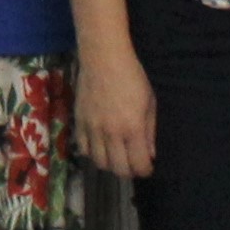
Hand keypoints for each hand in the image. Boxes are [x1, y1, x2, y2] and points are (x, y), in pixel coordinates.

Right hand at [73, 41, 157, 180]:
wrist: (103, 58)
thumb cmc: (133, 77)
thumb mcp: (150, 103)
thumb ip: (150, 131)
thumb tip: (150, 154)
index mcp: (132, 128)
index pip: (138, 165)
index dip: (145, 170)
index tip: (148, 166)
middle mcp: (111, 133)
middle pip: (118, 169)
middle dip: (129, 171)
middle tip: (133, 163)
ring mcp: (92, 128)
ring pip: (99, 162)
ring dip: (110, 164)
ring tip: (116, 156)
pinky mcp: (79, 121)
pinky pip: (83, 148)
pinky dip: (92, 152)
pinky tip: (100, 145)